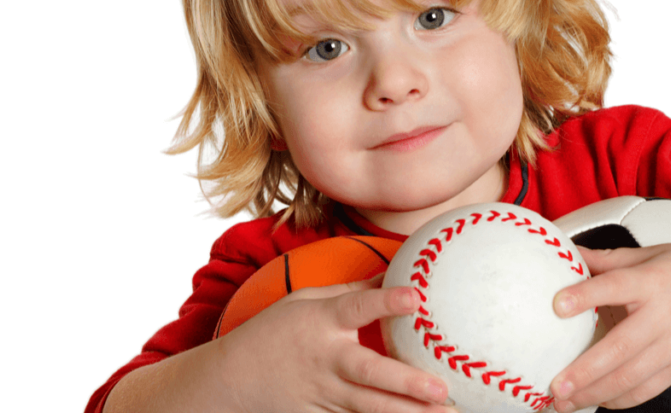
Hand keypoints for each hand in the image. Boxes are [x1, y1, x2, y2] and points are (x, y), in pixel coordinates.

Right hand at [216, 273, 457, 412]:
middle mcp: (326, 359)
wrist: (230, 382)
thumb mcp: (304, 302)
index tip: (416, 297)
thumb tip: (393, 272)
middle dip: (407, 383)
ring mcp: (324, 393)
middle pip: (370, 373)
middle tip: (440, 387)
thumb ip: (350, 292)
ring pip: (371, 407)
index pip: (357, 308)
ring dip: (409, 412)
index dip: (386, 302)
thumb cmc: (272, 333)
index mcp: (321, 322)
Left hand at [547, 243, 670, 411]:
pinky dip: (624, 399)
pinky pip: (651, 388)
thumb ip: (610, 259)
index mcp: (655, 280)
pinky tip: (599, 402)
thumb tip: (568, 250)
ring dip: (597, 393)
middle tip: (555, 385)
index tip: (557, 304)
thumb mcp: (656, 254)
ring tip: (565, 402)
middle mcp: (666, 316)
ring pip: (634, 377)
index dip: (586, 296)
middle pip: (622, 348)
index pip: (616, 286)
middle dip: (585, 371)